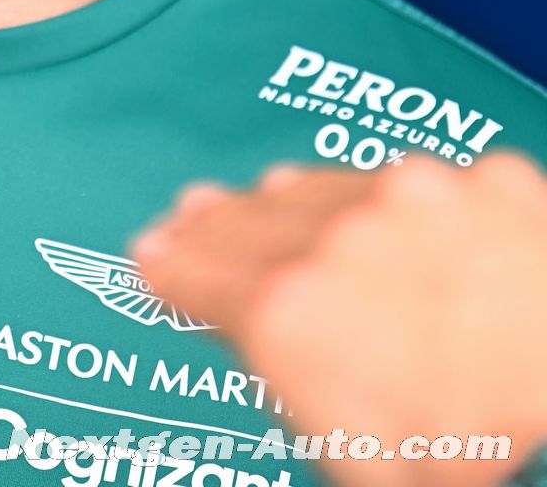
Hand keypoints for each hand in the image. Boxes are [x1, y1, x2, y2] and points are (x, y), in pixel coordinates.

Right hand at [129, 154, 546, 482]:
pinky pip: (426, 184)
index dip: (172, 267)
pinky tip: (377, 205)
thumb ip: (291, 386)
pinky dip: (396, 202)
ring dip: (294, 202)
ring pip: (332, 189)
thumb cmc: (471, 452)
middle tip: (191, 216)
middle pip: (255, 219)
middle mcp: (339, 235)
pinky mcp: (487, 180)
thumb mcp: (353, 460)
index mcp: (290, 310)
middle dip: (218, 225)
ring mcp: (415, 197)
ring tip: (263, 198)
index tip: (151, 255)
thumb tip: (256, 337)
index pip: (201, 273)